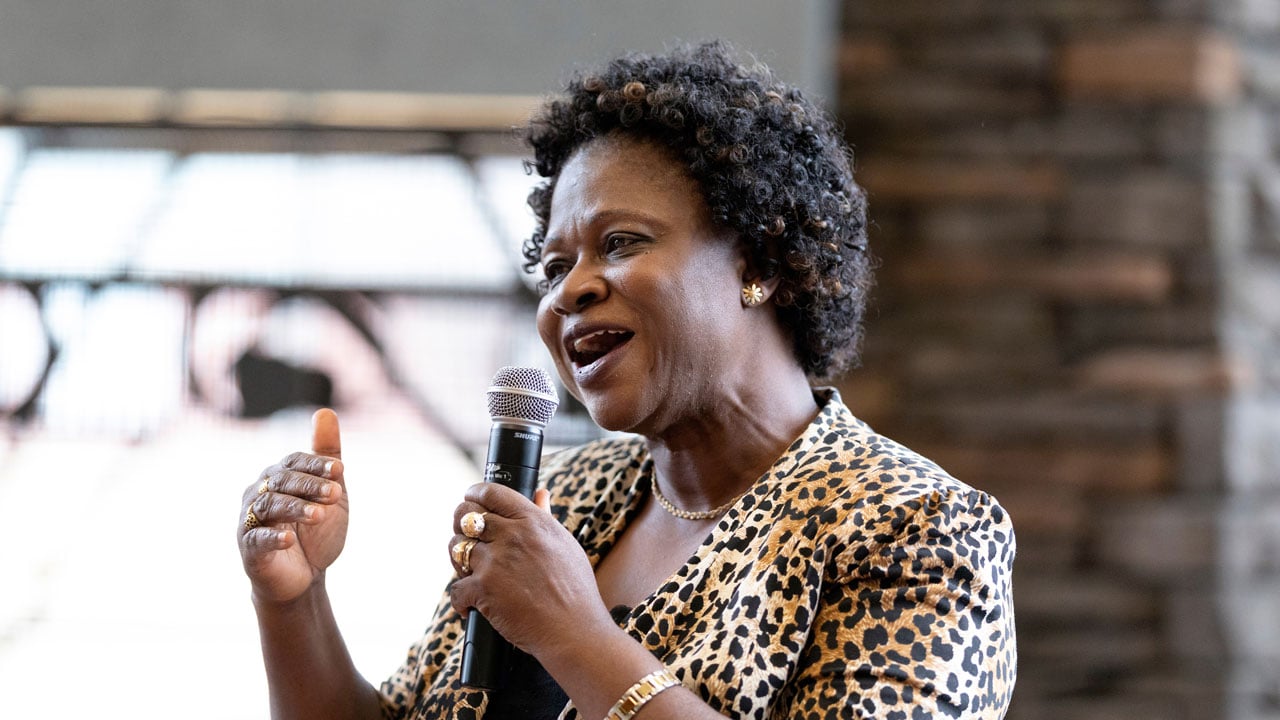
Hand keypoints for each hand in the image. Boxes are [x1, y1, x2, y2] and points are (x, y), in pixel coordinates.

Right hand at [238, 408, 348, 603]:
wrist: (306, 576)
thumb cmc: (316, 530)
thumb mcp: (330, 492)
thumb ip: (327, 455)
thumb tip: (325, 411)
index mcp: (279, 477)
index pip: (294, 462)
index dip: (316, 464)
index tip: (340, 470)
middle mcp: (260, 492)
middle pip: (282, 481)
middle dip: (310, 486)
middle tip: (336, 493)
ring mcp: (251, 520)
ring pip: (270, 506)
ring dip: (296, 508)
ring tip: (319, 515)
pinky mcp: (249, 548)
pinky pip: (257, 539)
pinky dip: (273, 538)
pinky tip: (289, 539)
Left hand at [447, 485, 615, 659]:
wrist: (574, 631)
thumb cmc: (575, 590)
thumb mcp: (565, 545)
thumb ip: (545, 516)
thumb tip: (540, 493)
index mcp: (533, 521)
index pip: (492, 492)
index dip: (475, 493)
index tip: (470, 498)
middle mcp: (512, 536)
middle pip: (466, 515)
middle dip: (459, 523)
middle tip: (466, 537)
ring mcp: (496, 561)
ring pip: (456, 548)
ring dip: (458, 560)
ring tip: (471, 572)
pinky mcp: (483, 589)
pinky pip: (456, 587)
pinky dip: (461, 600)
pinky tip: (472, 605)